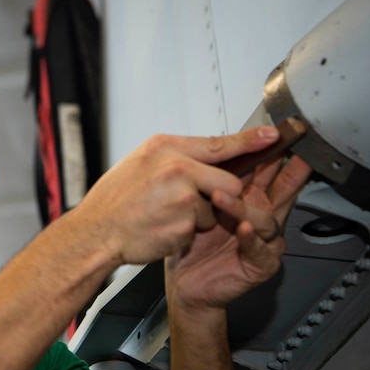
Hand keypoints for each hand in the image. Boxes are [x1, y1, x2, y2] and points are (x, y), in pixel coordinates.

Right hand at [74, 126, 288, 267]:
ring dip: (196, 217)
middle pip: (227, 181)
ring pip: (213, 209)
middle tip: (190, 202)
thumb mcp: (140, 162)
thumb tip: (200, 158)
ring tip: (164, 216)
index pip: (219, 142)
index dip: (250, 141)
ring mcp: (183, 198)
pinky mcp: (185, 225)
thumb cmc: (113, 201)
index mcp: (166, 148)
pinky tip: (161, 228)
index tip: (273, 136)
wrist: (96, 233)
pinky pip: (199, 229)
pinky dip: (185, 233)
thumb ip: (173, 157)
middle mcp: (177, 169)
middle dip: (219, 196)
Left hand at [166, 148, 311, 309]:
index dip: (276, 152)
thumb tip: (212, 146)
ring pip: (266, 219)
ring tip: (221, 197)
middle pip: (285, 189)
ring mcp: (265, 241)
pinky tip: (242, 229)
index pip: (270, 171)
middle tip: (289, 152)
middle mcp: (263, 217)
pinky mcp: (260, 264)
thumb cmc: (193, 245)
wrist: (185, 284)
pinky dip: (251, 238)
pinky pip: (260, 249)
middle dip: (290, 170)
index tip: (279, 133)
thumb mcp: (202, 205)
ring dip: (245, 207)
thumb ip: (213, 179)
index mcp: (252, 199)